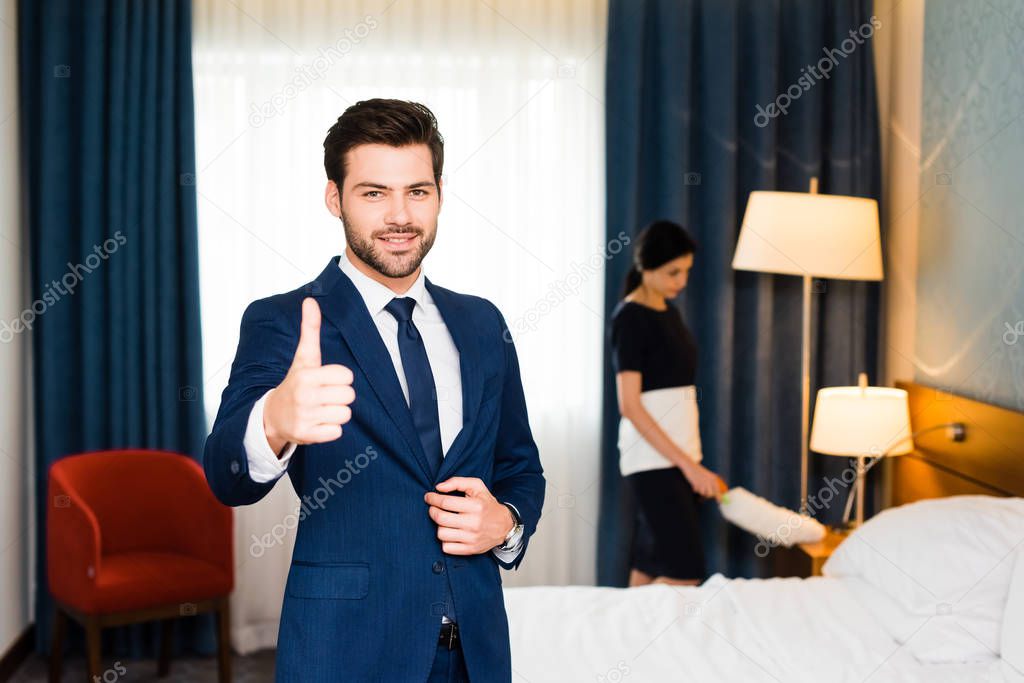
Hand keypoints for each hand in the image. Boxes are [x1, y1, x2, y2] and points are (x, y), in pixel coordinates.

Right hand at [263, 298, 355, 453]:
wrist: (272, 415)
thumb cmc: (295, 382)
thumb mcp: (303, 357)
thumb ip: (310, 329)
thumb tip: (311, 300)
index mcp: (307, 375)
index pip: (347, 376)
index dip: (340, 378)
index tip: (326, 380)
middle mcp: (305, 396)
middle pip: (349, 396)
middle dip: (340, 396)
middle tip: (324, 396)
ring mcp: (305, 416)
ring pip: (345, 414)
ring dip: (336, 413)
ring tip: (321, 409)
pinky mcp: (306, 435)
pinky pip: (337, 432)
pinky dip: (330, 430)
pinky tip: (317, 423)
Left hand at [424, 477, 515, 554]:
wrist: (504, 525)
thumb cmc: (487, 504)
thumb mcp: (477, 486)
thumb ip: (457, 482)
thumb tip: (438, 487)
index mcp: (475, 506)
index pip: (445, 502)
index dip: (432, 499)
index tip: (429, 497)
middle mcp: (474, 523)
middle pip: (441, 518)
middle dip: (432, 511)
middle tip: (433, 508)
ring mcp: (471, 538)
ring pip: (441, 533)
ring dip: (438, 526)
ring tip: (444, 520)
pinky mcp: (470, 549)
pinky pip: (446, 547)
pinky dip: (444, 540)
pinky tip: (449, 532)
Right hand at [680, 461, 725, 499]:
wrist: (689, 465)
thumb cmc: (698, 471)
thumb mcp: (707, 476)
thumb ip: (711, 484)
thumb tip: (715, 495)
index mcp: (713, 478)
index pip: (718, 490)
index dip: (719, 497)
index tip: (719, 502)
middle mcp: (709, 481)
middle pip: (711, 494)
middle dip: (707, 495)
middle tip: (703, 491)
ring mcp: (703, 482)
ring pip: (703, 493)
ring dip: (700, 491)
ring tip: (698, 485)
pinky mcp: (696, 484)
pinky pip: (697, 491)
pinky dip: (695, 489)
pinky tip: (694, 483)